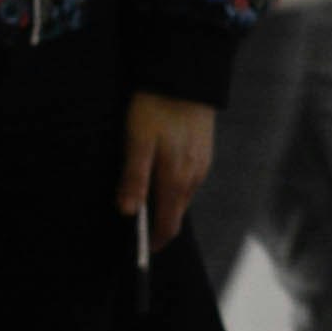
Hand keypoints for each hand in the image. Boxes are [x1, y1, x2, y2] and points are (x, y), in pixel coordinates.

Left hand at [119, 93, 216, 244]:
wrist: (185, 79)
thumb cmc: (155, 108)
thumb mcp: (136, 142)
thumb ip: (133, 178)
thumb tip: (128, 212)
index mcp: (176, 178)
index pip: (169, 222)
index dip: (156, 239)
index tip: (143, 250)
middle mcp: (193, 177)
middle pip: (177, 211)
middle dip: (161, 224)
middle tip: (140, 232)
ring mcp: (201, 165)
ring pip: (183, 196)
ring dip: (167, 205)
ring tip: (148, 207)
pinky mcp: (203, 153)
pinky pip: (189, 180)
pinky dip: (175, 188)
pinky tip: (163, 180)